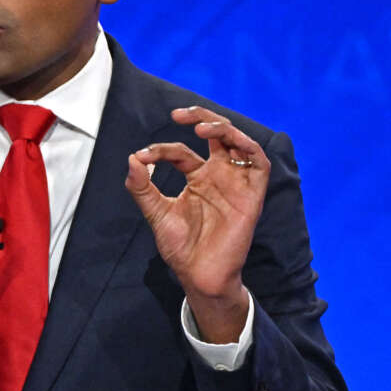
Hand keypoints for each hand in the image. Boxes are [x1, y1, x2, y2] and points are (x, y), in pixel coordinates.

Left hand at [124, 106, 269, 342]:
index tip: (142, 157)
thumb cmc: (181, 247)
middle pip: (217, 135)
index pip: (180, 152)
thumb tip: (132, 159)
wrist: (198, 276)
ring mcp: (236, 184)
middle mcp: (219, 176)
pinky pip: (259, 164)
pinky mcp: (251, 196)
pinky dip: (247, 146)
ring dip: (224, 128)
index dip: (161, 150)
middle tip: (177, 114)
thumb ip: (142, 187)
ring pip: (239, 142)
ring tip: (201, 126)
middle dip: (200, 117)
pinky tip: (229, 141)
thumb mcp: (156, 212)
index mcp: (198, 178)